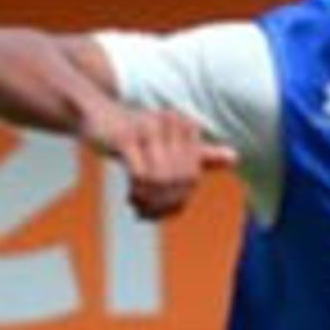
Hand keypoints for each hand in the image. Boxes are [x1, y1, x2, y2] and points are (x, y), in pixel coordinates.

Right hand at [107, 106, 237, 221]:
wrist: (94, 115)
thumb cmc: (135, 133)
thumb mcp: (169, 144)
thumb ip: (200, 153)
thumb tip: (235, 157)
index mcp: (184, 126)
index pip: (192, 175)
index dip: (181, 198)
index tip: (166, 210)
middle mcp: (169, 125)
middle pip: (179, 179)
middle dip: (165, 203)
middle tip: (149, 214)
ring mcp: (147, 131)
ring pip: (162, 180)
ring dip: (151, 201)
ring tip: (139, 208)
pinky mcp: (125, 138)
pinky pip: (141, 176)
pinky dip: (138, 193)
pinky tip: (131, 198)